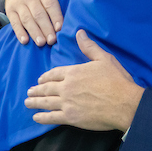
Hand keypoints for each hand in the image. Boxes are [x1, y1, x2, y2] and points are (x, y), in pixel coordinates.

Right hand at [5, 0, 78, 45]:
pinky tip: (25, 41)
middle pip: (38, 14)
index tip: (60, 28)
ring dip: (34, 32)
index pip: (50, 4)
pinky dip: (19, 32)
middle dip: (46, 28)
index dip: (55, 16)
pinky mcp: (10, 10)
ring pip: (27, 19)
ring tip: (41, 43)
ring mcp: (18, 3)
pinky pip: (14, 22)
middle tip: (52, 41)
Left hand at [25, 30, 143, 130]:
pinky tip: (36, 117)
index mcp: (74, 72)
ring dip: (35, 102)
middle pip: (47, 88)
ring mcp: (67, 103)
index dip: (46, 77)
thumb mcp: (104, 59)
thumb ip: (89, 47)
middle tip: (29, 91)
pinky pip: (52, 117)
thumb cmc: (117, 80)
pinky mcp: (71, 118)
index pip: (54, 73)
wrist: (124, 104)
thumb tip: (79, 33)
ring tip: (27, 102)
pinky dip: (42, 117)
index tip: (40, 80)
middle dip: (36, 90)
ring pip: (46, 102)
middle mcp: (67, 87)